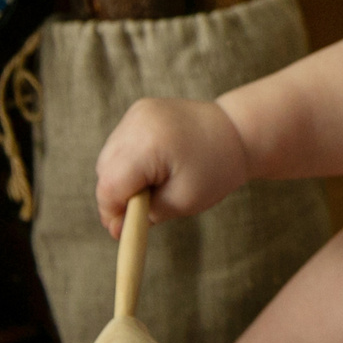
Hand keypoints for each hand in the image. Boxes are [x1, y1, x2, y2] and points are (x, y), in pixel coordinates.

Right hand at [95, 96, 248, 233]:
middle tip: (139, 213)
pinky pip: (120, 144)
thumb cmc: (216, 168)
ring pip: (109, 157)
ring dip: (121, 178)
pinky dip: (129, 161)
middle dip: (116, 196)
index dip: (112, 212)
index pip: (110, 185)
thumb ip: (145, 215)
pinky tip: (153, 168)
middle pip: (105, 171)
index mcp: (148, 144)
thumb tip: (114, 228)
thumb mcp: (183, 201)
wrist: (236, 131)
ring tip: (152, 188)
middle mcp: (137, 123)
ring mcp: (136, 113)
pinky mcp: (139, 110)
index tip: (122, 231)